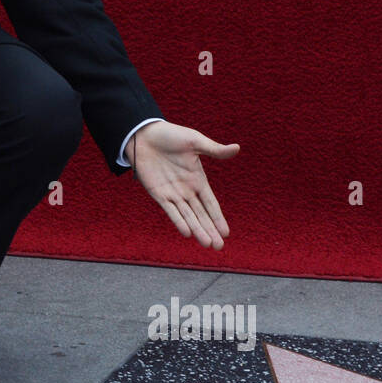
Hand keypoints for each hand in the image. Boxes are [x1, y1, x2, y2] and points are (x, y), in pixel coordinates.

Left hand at [126, 121, 238, 248]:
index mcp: (198, 179)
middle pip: (201, 215)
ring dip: (197, 230)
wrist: (144, 135)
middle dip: (210, 230)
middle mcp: (187, 190)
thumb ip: (214, 150)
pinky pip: (170, 210)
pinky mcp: (158, 194)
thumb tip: (237, 148)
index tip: (226, 233)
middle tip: (219, 247)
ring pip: (187, 216)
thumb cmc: (170, 136)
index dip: (218, 218)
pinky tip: (187, 232)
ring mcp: (172, 193)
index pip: (211, 203)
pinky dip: (178, 221)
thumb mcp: (195, 142)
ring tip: (207, 243)